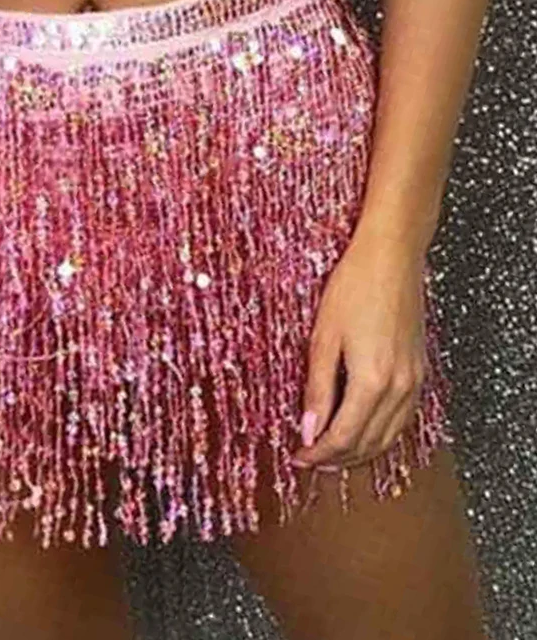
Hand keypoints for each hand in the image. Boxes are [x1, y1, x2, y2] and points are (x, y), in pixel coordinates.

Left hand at [292, 230, 428, 470]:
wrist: (391, 257)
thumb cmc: (354, 288)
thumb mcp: (324, 338)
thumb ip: (318, 389)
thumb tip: (308, 429)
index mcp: (372, 381)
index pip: (343, 437)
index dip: (318, 453)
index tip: (298, 456)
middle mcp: (400, 388)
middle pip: (369, 443)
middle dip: (338, 459)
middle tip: (311, 461)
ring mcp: (415, 380)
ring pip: (390, 436)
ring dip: (361, 451)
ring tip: (333, 454)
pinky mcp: (419, 371)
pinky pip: (403, 418)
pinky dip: (382, 434)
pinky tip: (363, 431)